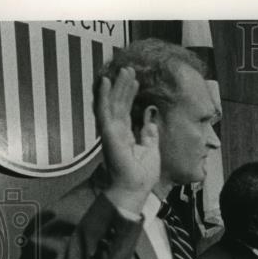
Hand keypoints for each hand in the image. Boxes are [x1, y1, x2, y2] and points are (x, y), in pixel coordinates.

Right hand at [99, 67, 159, 213]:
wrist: (134, 188)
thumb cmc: (141, 175)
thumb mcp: (151, 149)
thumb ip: (149, 132)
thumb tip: (151, 115)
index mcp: (126, 135)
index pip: (127, 110)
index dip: (131, 95)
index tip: (136, 82)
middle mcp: (116, 131)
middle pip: (120, 103)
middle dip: (125, 86)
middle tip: (130, 69)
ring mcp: (111, 131)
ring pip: (114, 102)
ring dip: (119, 86)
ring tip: (125, 70)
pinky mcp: (108, 133)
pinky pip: (105, 110)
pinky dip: (106, 95)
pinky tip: (108, 81)